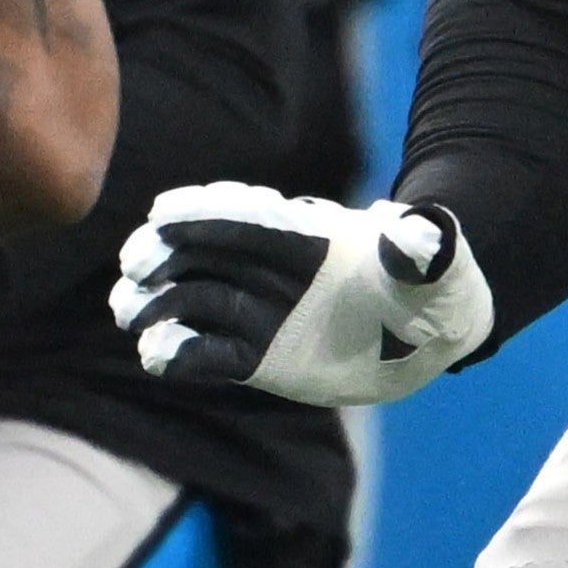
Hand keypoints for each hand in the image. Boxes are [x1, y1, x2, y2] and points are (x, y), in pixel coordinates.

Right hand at [110, 183, 493, 406]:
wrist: (429, 329)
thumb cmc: (432, 284)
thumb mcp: (436, 264)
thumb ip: (421, 247)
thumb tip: (419, 230)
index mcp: (308, 238)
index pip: (249, 217)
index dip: (207, 211)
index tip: (163, 213)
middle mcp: (272, 270)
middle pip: (202, 251)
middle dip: (164, 252)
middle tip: (136, 267)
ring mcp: (259, 310)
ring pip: (190, 298)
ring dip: (155, 301)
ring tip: (130, 313)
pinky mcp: (254, 355)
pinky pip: (204, 353)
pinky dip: (177, 353)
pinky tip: (158, 356)